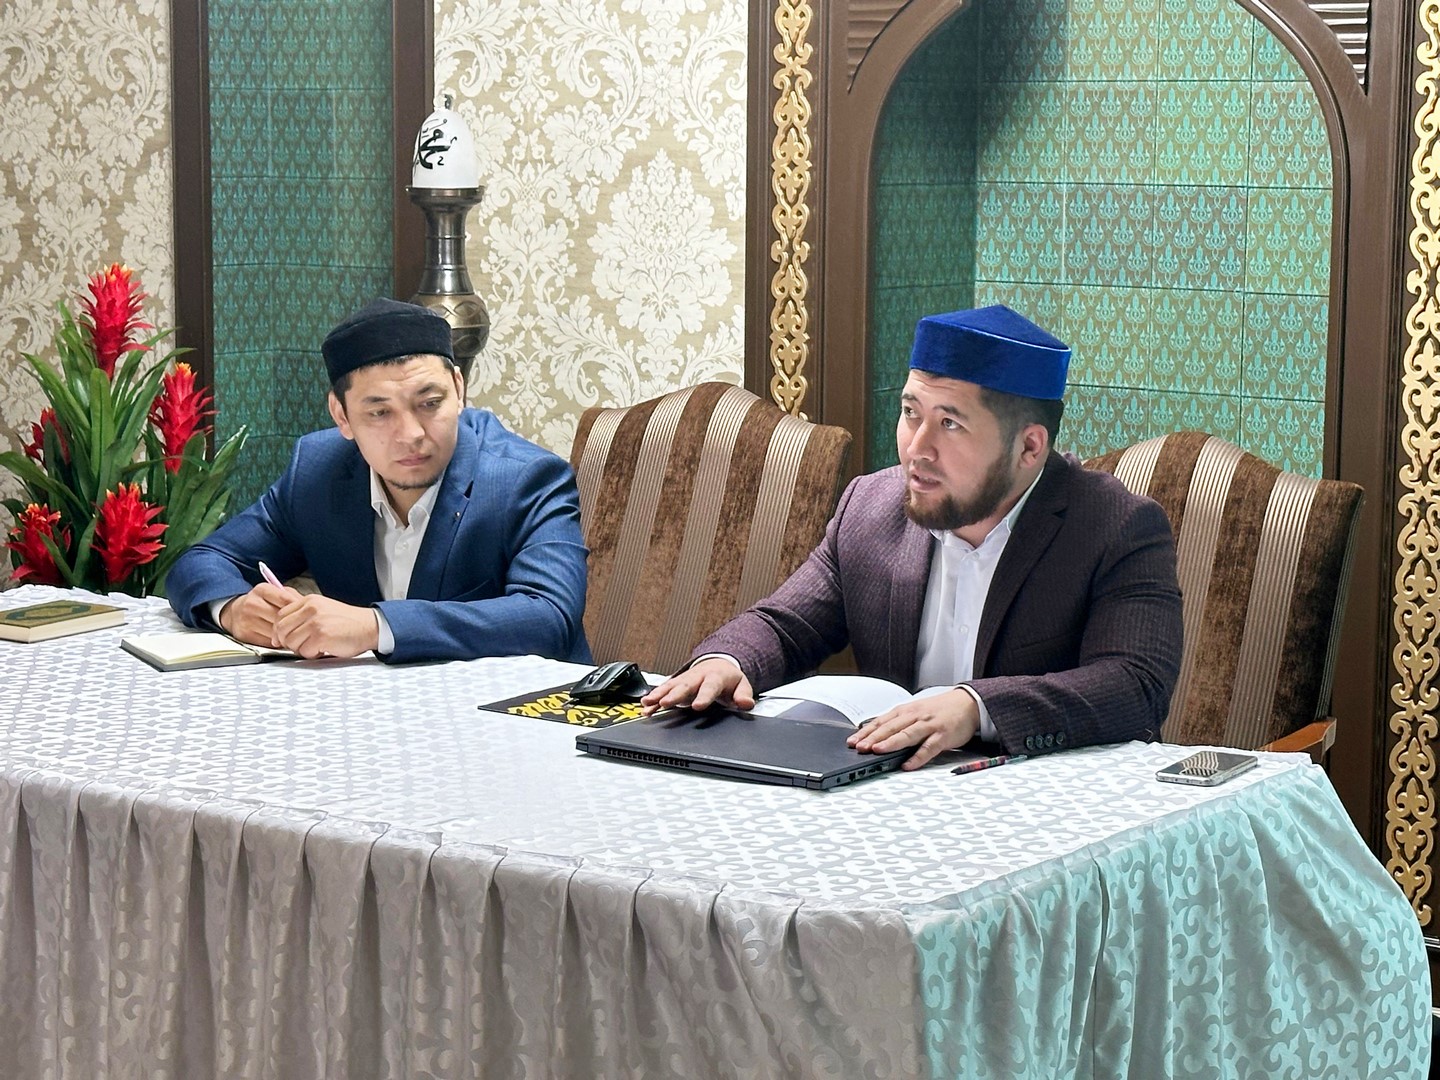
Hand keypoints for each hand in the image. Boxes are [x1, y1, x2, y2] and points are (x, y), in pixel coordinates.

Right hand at [219, 583, 303, 646]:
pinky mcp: (245, 635)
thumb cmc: (261, 602)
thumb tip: (309, 606)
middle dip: (293, 623)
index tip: (307, 613)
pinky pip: (268, 641)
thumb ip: (291, 597)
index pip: (285, 599)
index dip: (298, 608)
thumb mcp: (274, 593)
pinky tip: (282, 639)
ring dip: (287, 634)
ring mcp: (247, 620)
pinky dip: (278, 642)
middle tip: (304, 626)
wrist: (235, 613)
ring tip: (294, 633)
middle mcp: (252, 604)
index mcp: (261, 590)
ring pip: (275, 631)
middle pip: (280, 617)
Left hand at [272, 595, 379, 658]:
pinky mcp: (322, 636)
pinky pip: (305, 651)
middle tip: (300, 645)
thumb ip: (302, 615)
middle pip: (282, 629)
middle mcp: (311, 609)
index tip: (282, 639)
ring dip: (301, 649)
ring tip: (316, 646)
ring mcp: (316, 622)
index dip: (278, 631)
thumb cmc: (347, 622)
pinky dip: (313, 654)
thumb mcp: (323, 609)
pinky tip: (324, 649)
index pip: (280, 615)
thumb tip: (279, 633)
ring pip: (291, 642)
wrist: (369, 626)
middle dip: (287, 642)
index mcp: (309, 601)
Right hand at [641, 657, 755, 713]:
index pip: (709, 687)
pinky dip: (654, 698)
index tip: (697, 706)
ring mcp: (685, 679)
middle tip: (664, 703)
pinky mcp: (676, 684)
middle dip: (674, 695)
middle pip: (685, 685)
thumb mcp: (741, 685)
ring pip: (670, 686)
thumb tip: (746, 703)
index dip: (703, 697)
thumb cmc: (728, 678)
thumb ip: (744, 695)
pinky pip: (664, 690)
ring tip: (648, 703)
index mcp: (715, 677)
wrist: (718, 664)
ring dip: (659, 695)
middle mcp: (697, 677)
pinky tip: (645, 706)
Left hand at [847, 689, 980, 770]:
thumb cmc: (938, 710)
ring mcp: (929, 726)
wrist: (967, 703)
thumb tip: (875, 735)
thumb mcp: (915, 712)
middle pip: (890, 728)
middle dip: (873, 738)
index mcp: (905, 711)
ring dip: (891, 743)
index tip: (851, 742)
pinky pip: (928, 748)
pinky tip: (908, 765)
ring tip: (877, 751)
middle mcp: (915, 717)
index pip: (881, 722)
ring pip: (907, 735)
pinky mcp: (943, 736)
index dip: (865, 732)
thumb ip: (897, 723)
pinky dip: (917, 757)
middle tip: (859, 747)